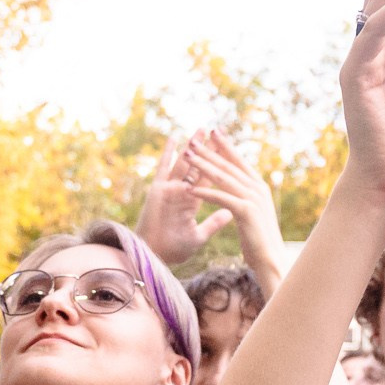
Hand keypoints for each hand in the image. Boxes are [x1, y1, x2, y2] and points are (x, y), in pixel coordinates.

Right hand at [134, 139, 235, 265]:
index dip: (218, 165)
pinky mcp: (158, 189)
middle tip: (218, 132)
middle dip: (208, 150)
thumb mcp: (199, 235)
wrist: (153, 255)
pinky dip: (169, 152)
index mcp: (191, 202)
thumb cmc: (173, 249)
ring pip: (184, 163)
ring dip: (193, 146)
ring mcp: (169, 188)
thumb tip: (230, 213)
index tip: (227, 151)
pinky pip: (164, 167)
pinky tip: (175, 137)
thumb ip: (214, 223)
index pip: (209, 179)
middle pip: (198, 166)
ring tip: (202, 129)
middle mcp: (181, 191)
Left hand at [180, 130, 284, 274]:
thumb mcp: (252, 213)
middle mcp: (258, 188)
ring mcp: (253, 198)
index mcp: (259, 186)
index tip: (212, 132)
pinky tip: (189, 187)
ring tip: (187, 155)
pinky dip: (204, 192)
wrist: (271, 259)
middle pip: (229, 165)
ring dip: (203, 165)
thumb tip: (239, 189)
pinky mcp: (246, 211)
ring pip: (223, 177)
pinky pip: (221, 197)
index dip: (225, 146)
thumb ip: (246, 198)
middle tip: (193, 139)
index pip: (239, 161)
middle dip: (209, 151)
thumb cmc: (259, 240)